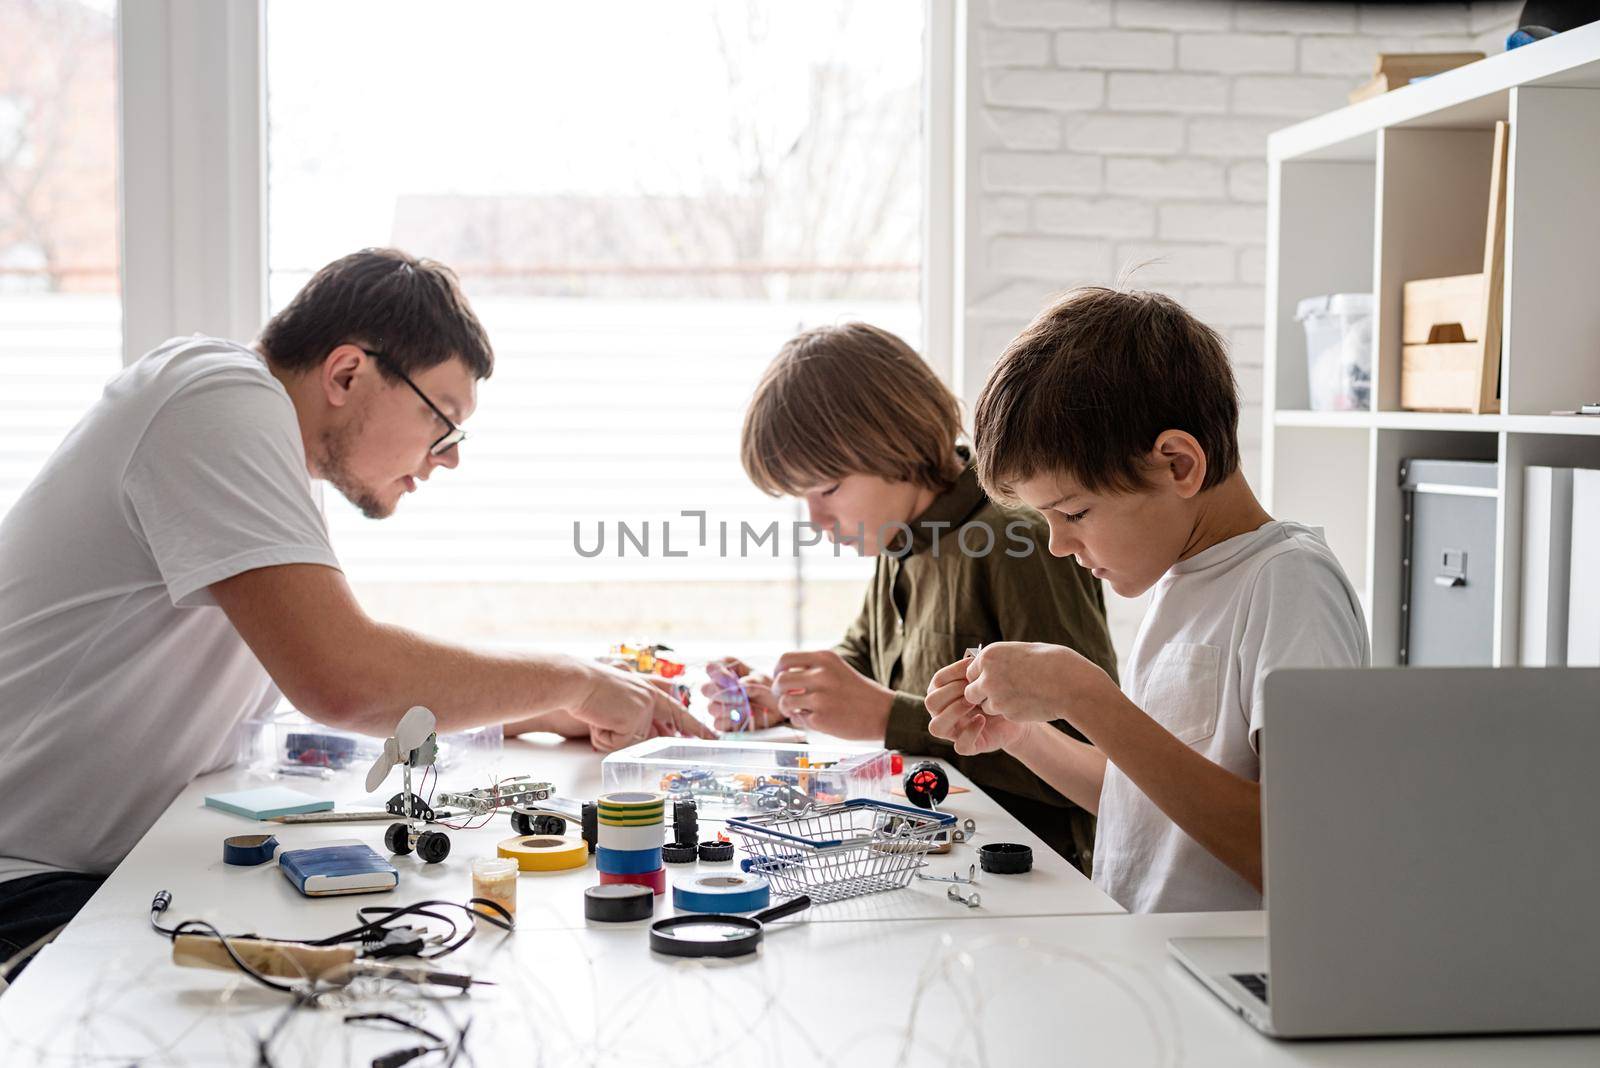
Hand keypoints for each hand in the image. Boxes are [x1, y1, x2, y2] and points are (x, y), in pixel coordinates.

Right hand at [575, 663, 716, 750]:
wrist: (576, 681)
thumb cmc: (590, 690)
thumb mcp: (618, 702)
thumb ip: (636, 716)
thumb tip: (643, 735)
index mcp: (649, 691)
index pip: (678, 712)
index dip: (696, 727)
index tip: (713, 737)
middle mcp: (651, 698)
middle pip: (646, 736)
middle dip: (621, 737)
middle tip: (613, 721)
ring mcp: (645, 708)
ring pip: (630, 742)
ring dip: (610, 736)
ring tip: (599, 715)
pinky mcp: (634, 718)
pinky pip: (619, 744)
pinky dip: (604, 737)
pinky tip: (598, 718)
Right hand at [701, 657, 786, 730]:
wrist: (776, 707)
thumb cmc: (766, 687)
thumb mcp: (762, 680)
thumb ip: (751, 681)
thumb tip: (740, 685)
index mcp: (725, 670)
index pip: (710, 668)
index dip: (719, 674)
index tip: (735, 680)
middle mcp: (718, 687)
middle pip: (705, 689)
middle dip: (723, 694)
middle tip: (741, 697)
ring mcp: (718, 705)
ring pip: (711, 707)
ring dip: (730, 708)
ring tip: (746, 707)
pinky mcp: (722, 722)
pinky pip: (718, 723)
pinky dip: (732, 721)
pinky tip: (744, 717)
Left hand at [771, 650, 892, 740]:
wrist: (884, 713)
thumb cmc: (858, 692)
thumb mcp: (837, 668)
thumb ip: (812, 669)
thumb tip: (782, 676)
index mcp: (825, 658)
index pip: (785, 659)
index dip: (777, 671)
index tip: (779, 678)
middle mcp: (821, 675)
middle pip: (780, 680)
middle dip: (777, 691)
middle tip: (783, 697)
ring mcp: (821, 697)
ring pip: (785, 702)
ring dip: (787, 708)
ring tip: (798, 710)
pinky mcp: (821, 718)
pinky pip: (797, 718)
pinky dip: (800, 720)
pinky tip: (813, 719)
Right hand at [924, 656, 1028, 754]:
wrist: (1015, 715)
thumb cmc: (997, 694)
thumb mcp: (986, 680)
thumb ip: (976, 671)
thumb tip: (972, 660)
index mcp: (943, 693)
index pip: (937, 681)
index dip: (954, 672)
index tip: (972, 665)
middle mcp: (942, 713)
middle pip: (931, 702)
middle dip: (952, 692)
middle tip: (972, 688)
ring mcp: (953, 731)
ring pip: (936, 727)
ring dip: (954, 712)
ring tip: (974, 704)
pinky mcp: (968, 746)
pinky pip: (960, 745)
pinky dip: (970, 732)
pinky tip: (982, 720)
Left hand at [960, 642, 1117, 724]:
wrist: (1071, 683)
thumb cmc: (1053, 662)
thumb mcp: (1022, 651)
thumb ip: (1002, 659)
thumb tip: (990, 665)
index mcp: (990, 655)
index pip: (971, 671)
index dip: (982, 677)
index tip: (994, 680)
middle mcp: (987, 675)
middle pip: (971, 692)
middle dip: (982, 695)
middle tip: (1001, 693)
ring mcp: (996, 696)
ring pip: (985, 707)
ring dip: (997, 705)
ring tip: (1019, 697)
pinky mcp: (1007, 713)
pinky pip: (1003, 715)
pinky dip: (1011, 712)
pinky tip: (1028, 703)